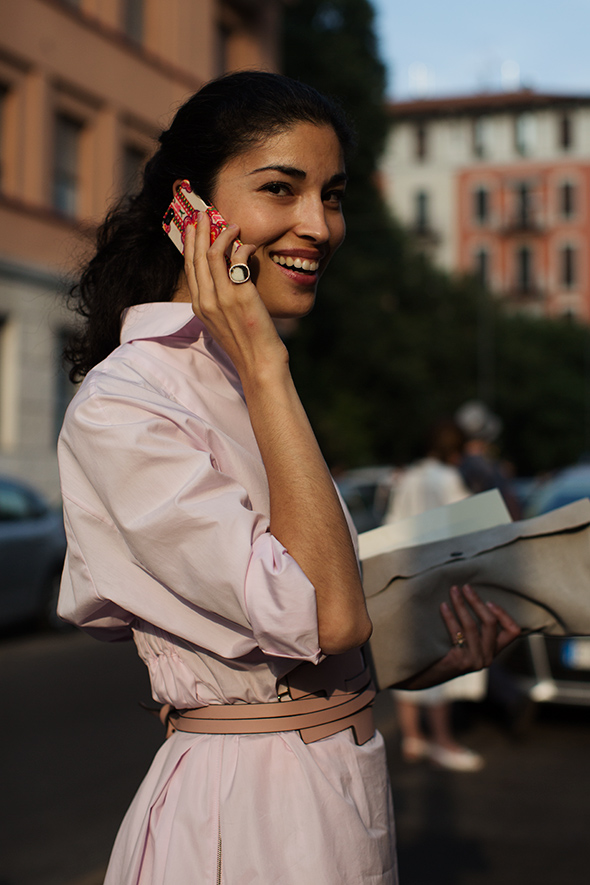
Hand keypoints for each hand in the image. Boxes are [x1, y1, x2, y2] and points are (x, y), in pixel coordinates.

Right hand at [183, 212, 285, 378]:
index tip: (192, 227)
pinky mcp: (241, 295)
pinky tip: (249, 245)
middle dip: (199, 231)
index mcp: (199, 306)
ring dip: (222, 234)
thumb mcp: (224, 321)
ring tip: (231, 224)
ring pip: (213, 254)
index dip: (190, 244)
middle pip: (197, 256)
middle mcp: (206, 300)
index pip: (190, 267)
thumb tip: (228, 276)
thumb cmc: (246, 344)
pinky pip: (238, 260)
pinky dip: (243, 248)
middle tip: (205, 213)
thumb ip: (220, 299)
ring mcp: (222, 298)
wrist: (258, 364)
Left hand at [397, 584, 520, 690]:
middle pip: (490, 623)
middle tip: (465, 587)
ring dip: (461, 604)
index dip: (504, 614)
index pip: (513, 631)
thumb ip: (475, 629)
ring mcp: (475, 661)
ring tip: (452, 591)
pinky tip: (443, 606)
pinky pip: (457, 632)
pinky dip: (449, 616)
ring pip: (472, 625)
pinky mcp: (460, 662)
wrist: (425, 676)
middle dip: (477, 601)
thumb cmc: (444, 653)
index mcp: (493, 651)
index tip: (488, 600)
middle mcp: (488, 658)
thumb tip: (473, 595)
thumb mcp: (466, 642)